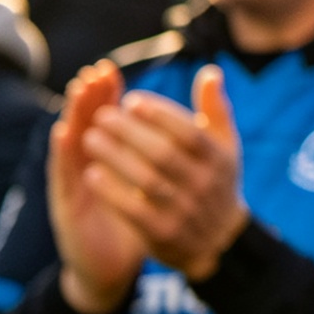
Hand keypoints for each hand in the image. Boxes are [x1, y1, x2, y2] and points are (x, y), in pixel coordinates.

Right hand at [48, 63, 150, 313]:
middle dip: (90, 98)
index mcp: (107, 161)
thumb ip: (160, 155)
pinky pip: (63, 177)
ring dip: (73, 115)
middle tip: (94, 70)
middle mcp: (86, 169)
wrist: (110, 268)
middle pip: (84, 125)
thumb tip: (180, 125)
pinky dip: (61, 153)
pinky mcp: (65, 207)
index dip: (106, 96)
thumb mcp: (150, 186)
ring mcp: (73, 186)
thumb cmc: (132, 221)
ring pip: (70, 144)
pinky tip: (62, 133)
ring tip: (77, 89)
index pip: (104, 121)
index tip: (109, 70)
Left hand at [83, 65, 251, 283]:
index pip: (188, 131)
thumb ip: (215, 109)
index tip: (130, 99)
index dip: (159, 114)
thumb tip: (209, 71)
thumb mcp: (225, 146)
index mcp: (219, 158)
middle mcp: (204, 184)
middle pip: (163, 153)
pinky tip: (91, 173)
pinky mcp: (163, 233)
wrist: (220, 242)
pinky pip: (133, 210)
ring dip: (114, 157)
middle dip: (129, 132)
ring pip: (146, 180)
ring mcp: (184, 210)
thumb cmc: (216, 182)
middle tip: (101, 115)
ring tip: (89, 138)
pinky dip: (111, 190)